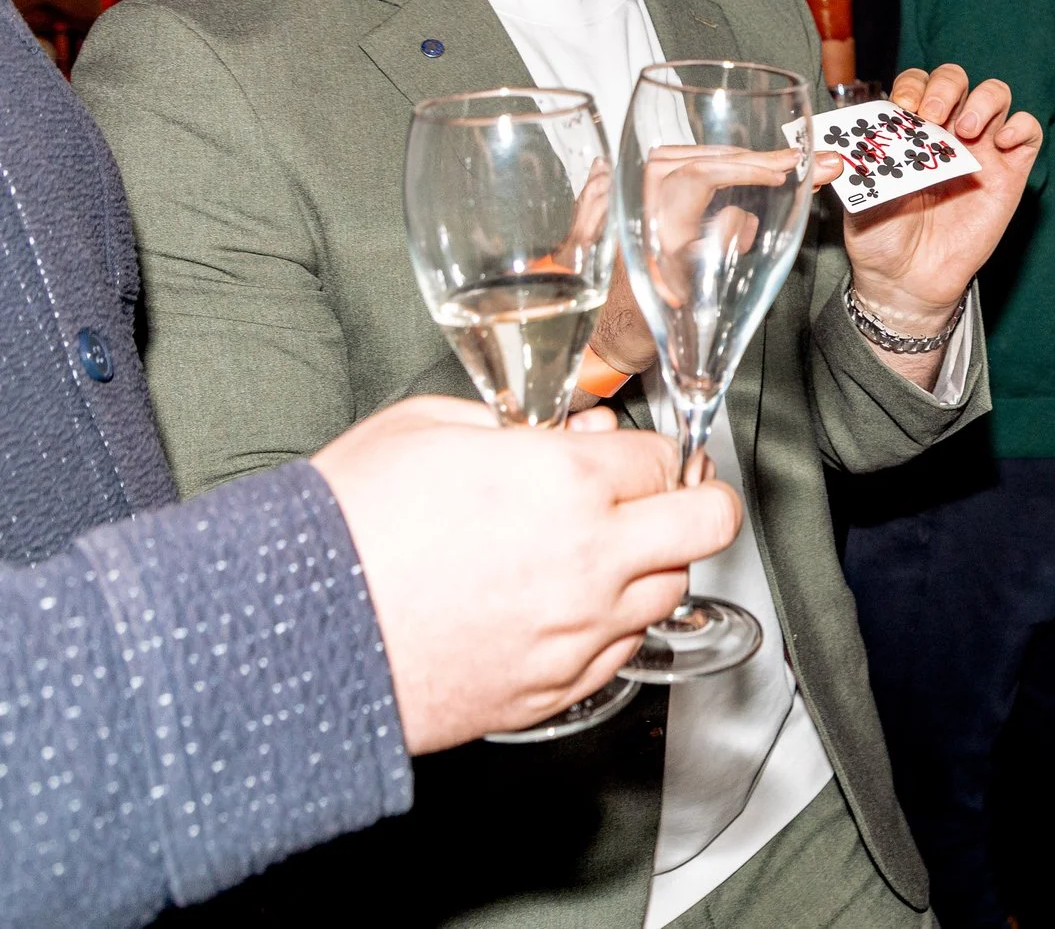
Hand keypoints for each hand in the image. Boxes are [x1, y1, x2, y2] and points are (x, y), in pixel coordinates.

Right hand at [310, 396, 741, 752]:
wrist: (289, 634)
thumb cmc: (343, 530)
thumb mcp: (427, 426)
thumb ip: (511, 422)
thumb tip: (552, 433)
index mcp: (566, 483)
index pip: (667, 457)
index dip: (650, 449)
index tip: (632, 454)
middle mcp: (589, 560)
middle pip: (708, 524)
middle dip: (697, 500)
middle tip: (671, 496)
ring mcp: (576, 632)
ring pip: (669, 592)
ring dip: (650, 565)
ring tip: (601, 552)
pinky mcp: (550, 691)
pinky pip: (620, 652)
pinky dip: (609, 625)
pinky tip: (564, 606)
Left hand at [838, 63, 1042, 343]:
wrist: (906, 280)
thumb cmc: (880, 236)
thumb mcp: (858, 192)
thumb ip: (857, 162)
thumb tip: (846, 139)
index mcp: (910, 130)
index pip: (917, 83)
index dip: (913, 85)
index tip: (903, 107)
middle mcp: (947, 132)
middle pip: (957, 79)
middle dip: (945, 86)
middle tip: (932, 115)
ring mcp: (981, 150)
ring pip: (996, 95)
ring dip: (983, 100)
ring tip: (966, 129)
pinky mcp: (1010, 173)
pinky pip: (1028, 132)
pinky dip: (1021, 125)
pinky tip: (1001, 142)